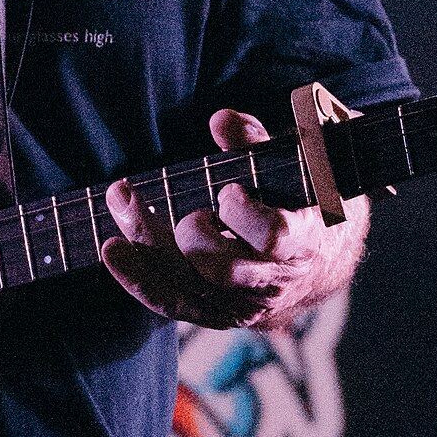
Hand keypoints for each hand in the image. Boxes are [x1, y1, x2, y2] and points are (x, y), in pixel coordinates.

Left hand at [100, 109, 367, 331]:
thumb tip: (222, 122)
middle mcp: (276, 283)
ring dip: (148, 244)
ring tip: (121, 200)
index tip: (229, 191)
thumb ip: (260, 142)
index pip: (274, 237)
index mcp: (306, 241)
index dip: (246, 215)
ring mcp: (246, 306)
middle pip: (223, 267)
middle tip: (171, 197)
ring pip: (190, 286)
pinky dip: (140, 279)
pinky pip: (174, 305)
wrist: (324, 255)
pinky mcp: (219, 315)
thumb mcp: (299, 162)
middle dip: (187, 230)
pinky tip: (113, 249)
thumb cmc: (308, 196)